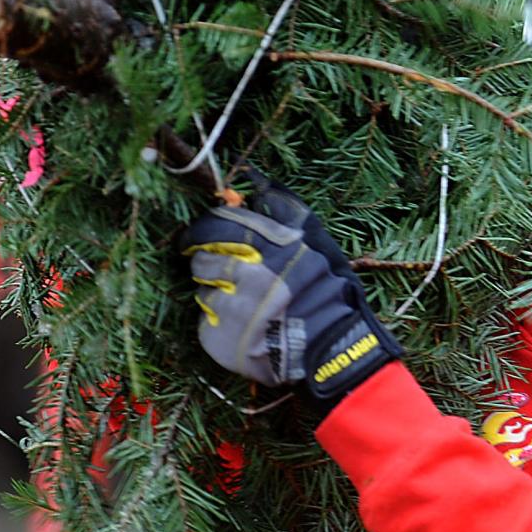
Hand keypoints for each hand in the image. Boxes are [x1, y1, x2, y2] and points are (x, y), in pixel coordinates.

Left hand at [182, 172, 401, 408]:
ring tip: (243, 308)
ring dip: (216, 295)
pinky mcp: (218, 336)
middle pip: (202, 255)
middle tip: (220, 273)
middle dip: (207, 262)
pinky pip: (206, 322)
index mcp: (271, 245)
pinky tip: (243, 330)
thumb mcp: (316, 243)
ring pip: (203, 290)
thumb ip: (285, 211)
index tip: (198, 238)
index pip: (217, 224)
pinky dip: (219, 325)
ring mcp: (231, 306)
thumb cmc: (328, 294)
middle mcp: (250, 272)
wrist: (333, 351)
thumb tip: (257, 180)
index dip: (204, 230)